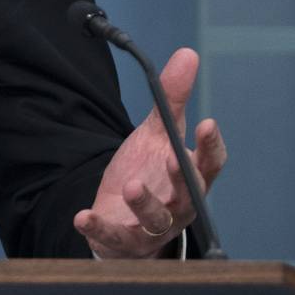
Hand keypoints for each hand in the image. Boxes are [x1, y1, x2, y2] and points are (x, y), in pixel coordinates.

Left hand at [75, 48, 227, 258]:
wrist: (124, 215)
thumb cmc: (150, 173)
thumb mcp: (157, 134)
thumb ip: (171, 99)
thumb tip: (187, 54)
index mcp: (190, 178)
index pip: (211, 165)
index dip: (211, 146)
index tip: (207, 123)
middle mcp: (179, 206)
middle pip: (187, 196)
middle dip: (181, 178)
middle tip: (174, 158)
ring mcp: (153, 226)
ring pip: (156, 220)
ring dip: (145, 204)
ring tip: (132, 185)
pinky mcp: (124, 240)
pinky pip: (114, 237)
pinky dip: (100, 228)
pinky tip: (83, 217)